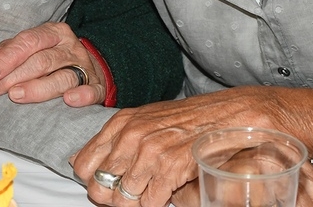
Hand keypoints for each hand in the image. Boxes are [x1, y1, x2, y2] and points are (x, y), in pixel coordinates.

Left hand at [0, 22, 106, 106]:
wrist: (87, 68)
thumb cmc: (50, 57)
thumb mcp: (32, 48)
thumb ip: (12, 51)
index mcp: (54, 33)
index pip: (28, 41)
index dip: (8, 58)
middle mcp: (71, 47)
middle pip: (42, 60)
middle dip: (15, 76)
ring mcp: (85, 67)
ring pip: (63, 77)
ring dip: (38, 88)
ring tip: (16, 95)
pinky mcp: (97, 87)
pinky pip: (92, 91)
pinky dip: (82, 96)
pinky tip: (69, 100)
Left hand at [71, 86, 312, 206]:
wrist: (229, 115)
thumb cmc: (187, 122)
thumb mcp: (145, 122)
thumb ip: (118, 140)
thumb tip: (90, 166)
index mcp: (120, 124)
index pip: (83, 165)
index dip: (93, 182)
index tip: (107, 188)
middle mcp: (129, 137)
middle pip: (98, 187)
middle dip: (111, 199)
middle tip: (129, 198)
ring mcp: (149, 152)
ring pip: (121, 199)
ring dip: (133, 205)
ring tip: (147, 198)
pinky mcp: (170, 168)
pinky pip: (149, 202)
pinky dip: (154, 206)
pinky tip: (164, 200)